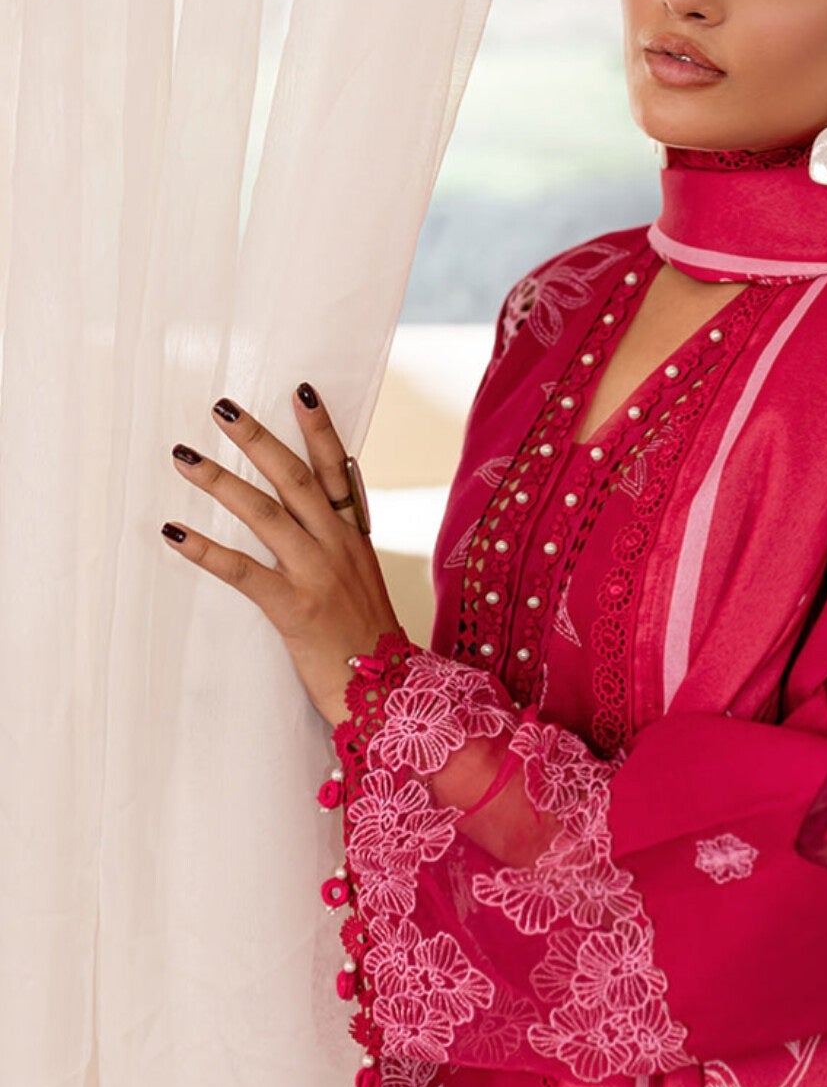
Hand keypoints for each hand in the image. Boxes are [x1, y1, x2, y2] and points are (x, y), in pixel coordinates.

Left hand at [161, 384, 401, 725]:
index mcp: (356, 540)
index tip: (301, 390)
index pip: (339, 471)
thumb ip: (343, 544)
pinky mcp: (294, 610)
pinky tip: (175, 531)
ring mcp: (318, 576)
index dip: (321, 429)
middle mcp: (339, 549)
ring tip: (184, 456)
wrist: (390, 697)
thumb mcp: (365, 583)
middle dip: (258, 439)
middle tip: (222, 407)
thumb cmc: (369, 645)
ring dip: (221, 480)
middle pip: (297, 478)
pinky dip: (207, 550)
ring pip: (266, 513)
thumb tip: (326, 506)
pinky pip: (244, 571)